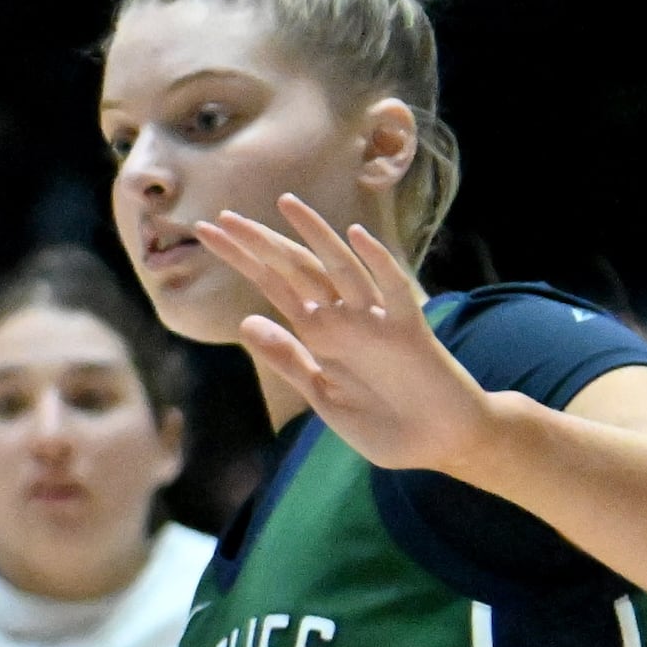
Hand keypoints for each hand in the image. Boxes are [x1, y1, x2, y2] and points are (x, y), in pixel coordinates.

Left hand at [196, 193, 496, 474]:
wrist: (438, 443)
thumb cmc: (383, 422)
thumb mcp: (322, 394)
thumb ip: (288, 358)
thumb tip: (244, 322)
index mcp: (319, 333)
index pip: (273, 286)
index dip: (242, 260)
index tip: (208, 235)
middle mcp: (343, 318)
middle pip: (297, 270)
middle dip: (261, 244)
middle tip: (221, 218)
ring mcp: (375, 320)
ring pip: (340, 268)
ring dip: (314, 236)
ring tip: (284, 203)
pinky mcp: (408, 331)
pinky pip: (393, 290)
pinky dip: (378, 263)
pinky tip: (357, 236)